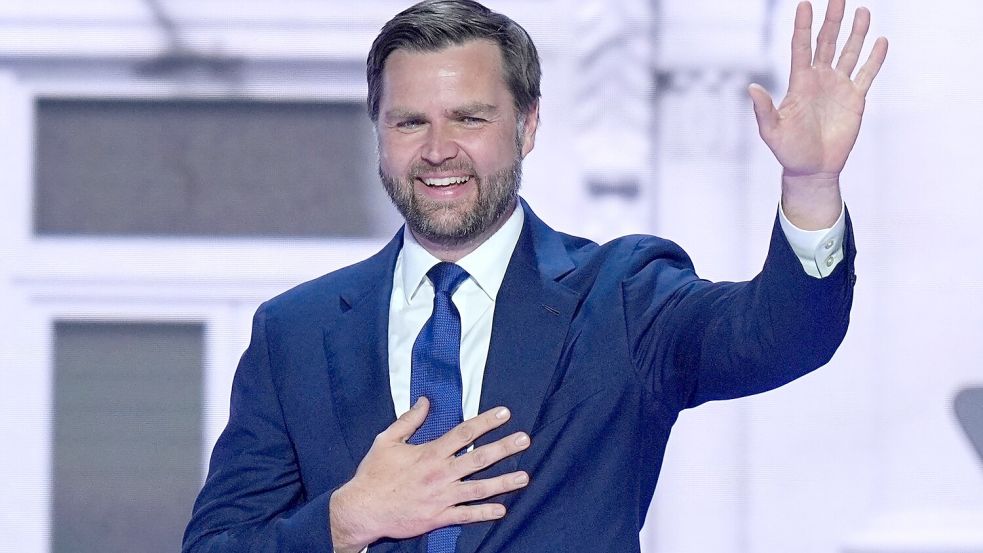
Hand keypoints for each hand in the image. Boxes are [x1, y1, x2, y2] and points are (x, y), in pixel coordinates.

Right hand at [329, 398, 530, 551]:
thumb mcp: (387, 440)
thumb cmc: (373, 474)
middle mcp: (440, 474)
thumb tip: (425, 401)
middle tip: (525, 440)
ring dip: (503, 482)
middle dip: (504, 448)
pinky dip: (485, 513)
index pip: (464, 433)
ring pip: (479, 488)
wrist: (362, 509)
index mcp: (430, 453)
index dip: (486, 422)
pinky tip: (502, 509)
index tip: (505, 414)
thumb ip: (409, 420)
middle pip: (479, 458)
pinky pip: (466, 515)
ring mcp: (441, 497)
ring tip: (524, 476)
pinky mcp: (438, 517)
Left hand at [748, 0, 887, 227]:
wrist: (812, 169)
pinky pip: (867, 74)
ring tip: (862, 11)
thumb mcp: (771, 131)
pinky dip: (875, 58)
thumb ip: (763, 109)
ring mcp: (838, 87)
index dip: (803, 26)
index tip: (804, 3)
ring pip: (849, 52)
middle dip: (832, 19)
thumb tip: (752, 88)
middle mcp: (819, 79)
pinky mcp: (855, 99)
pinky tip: (881, 40)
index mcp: (799, 82)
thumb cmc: (788, 151)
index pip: (801, 47)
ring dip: (856, 33)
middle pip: (827, 42)